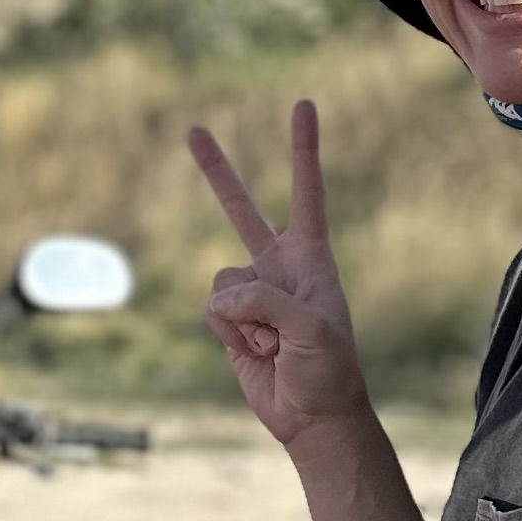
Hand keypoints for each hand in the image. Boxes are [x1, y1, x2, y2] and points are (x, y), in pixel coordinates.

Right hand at [189, 102, 369, 455]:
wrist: (313, 415)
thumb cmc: (328, 369)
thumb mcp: (310, 327)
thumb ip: (266, 299)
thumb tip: (224, 294)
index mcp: (311, 257)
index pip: (306, 193)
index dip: (304, 150)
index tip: (304, 105)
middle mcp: (278, 266)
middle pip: (241, 209)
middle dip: (217, 171)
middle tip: (193, 130)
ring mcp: (250, 292)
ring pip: (220, 278)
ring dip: (241, 314)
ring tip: (273, 341)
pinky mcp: (229, 320)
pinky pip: (211, 308)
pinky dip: (228, 330)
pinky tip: (256, 349)